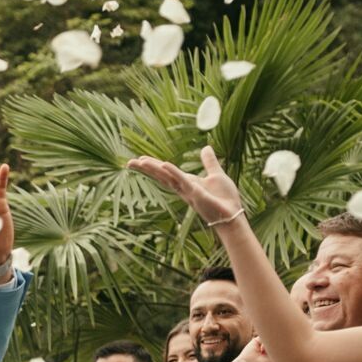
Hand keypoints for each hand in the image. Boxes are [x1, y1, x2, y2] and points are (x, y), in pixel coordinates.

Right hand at [128, 145, 246, 226]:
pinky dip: (173, 172)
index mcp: (187, 182)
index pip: (167, 172)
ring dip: (154, 169)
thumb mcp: (216, 174)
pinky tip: (164, 164)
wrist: (232, 214)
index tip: (140, 159)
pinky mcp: (195, 193)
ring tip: (140, 161)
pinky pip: (182, 181)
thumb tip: (206, 147)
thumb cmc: (224, 198)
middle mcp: (183, 187)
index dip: (154, 165)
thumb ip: (209, 161)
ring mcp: (187, 191)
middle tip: (129, 162)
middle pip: (161, 175)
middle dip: (146, 169)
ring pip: (167, 177)